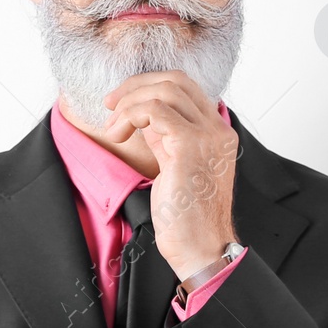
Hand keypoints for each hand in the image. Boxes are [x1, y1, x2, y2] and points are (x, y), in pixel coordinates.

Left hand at [101, 71, 239, 279]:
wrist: (200, 247)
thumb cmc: (187, 217)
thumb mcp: (174, 167)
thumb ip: (165, 139)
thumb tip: (143, 118)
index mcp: (217, 131)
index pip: (184, 87)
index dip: (148, 86)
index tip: (120, 103)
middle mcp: (217, 128)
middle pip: (175, 80)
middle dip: (135, 86)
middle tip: (110, 105)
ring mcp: (207, 135)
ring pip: (163, 90)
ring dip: (128, 103)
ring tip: (112, 128)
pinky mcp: (189, 145)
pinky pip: (153, 110)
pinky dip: (129, 115)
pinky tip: (118, 135)